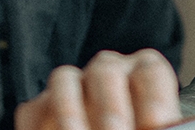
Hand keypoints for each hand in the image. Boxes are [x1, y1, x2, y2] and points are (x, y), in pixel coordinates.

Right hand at [15, 50, 180, 129]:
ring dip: (70, 113)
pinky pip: (35, 109)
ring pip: (64, 80)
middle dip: (111, 108)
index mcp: (144, 72)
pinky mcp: (40, 106)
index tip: (158, 123)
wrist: (106, 129)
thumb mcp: (149, 126)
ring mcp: (72, 83)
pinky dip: (39, 127)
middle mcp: (108, 70)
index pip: (151, 72)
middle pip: (107, 72)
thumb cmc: (137, 129)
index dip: (155, 97)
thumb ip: (153, 127)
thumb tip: (160, 127)